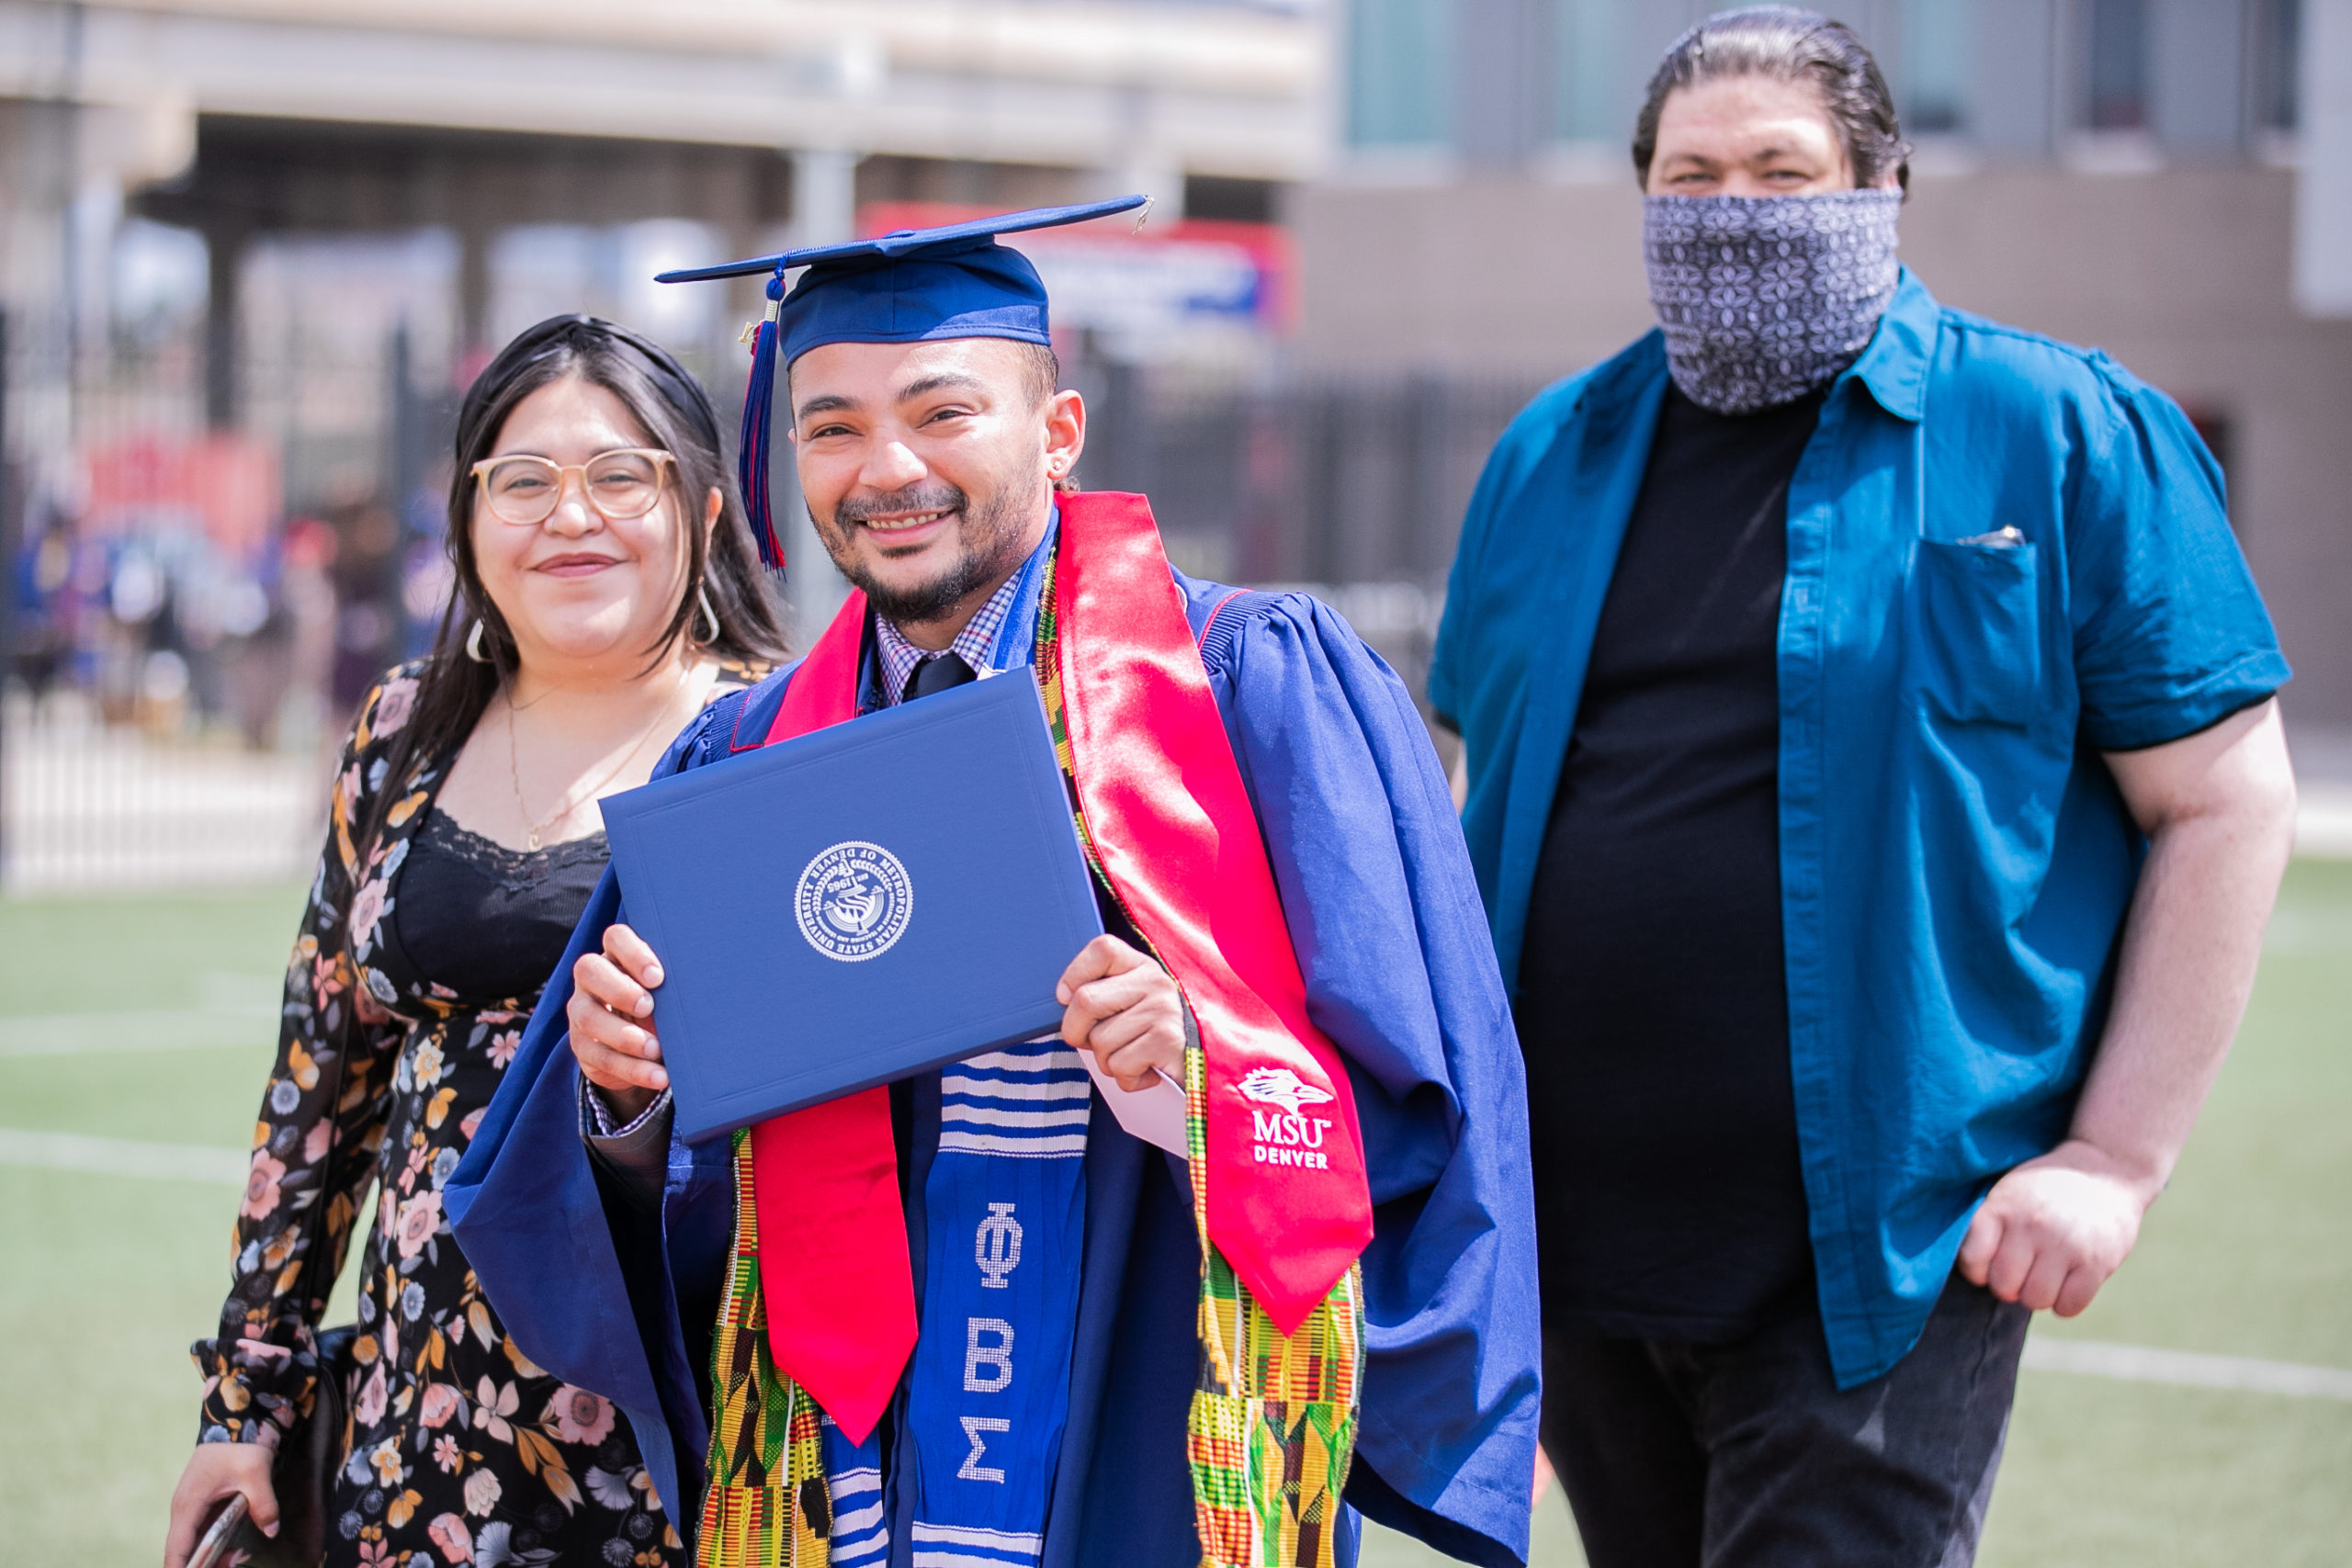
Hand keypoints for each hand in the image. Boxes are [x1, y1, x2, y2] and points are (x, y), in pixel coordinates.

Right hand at [163, 1442, 276, 1566]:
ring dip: (211, 1556)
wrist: (234, 1418)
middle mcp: (184, 1510)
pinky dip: (214, 1543)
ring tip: (237, 1558)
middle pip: (184, 1551)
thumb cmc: (239, 1444)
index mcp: (189, 1505)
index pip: (177, 1549)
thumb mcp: (255, 1472)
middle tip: (233, 1564)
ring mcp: (191, 1507)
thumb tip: (270, 1531)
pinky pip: (203, 1532)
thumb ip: (263, 1504)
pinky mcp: (202, 1504)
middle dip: (204, 1565)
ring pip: (194, 1543)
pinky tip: (235, 1548)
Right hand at [568, 923, 669, 1123]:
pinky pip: (600, 1057)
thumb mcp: (670, 993)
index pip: (615, 937)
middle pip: (588, 969)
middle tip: (649, 1007)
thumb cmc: (664, 1007)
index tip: (658, 976)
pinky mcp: (582, 1047)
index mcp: (617, 956)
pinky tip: (657, 1076)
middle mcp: (592, 979)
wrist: (639, 1048)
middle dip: (620, 989)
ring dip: (624, 1036)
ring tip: (656, 1049)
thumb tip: (720, 985)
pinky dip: (632, 1069)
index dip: (633, 953)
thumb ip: (681, 984)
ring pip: (589, 1018)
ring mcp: (582, 1012)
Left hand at [1057, 934, 1184, 1092]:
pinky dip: (1126, 1078)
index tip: (1066, 997)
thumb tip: (1064, 999)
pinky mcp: (1168, 1042)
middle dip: (1077, 1031)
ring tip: (1132, 1055)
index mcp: (1142, 966)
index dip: (1075, 974)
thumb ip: (1101, 994)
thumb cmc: (1152, 1036)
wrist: (1200, 1068)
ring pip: (1100, 1041)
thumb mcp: (1130, 1004)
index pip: (1102, 949)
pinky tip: (1145, 1069)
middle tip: (1093, 1042)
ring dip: (1107, 1060)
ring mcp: (1164, 1010)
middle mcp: (1156, 982)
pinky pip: (1120, 1065)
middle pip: (1086, 1001)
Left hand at [1957, 1139, 2156, 1316]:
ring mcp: (2065, 1244)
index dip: (1978, 1271)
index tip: (1991, 1266)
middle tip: (2023, 1274)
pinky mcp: (2097, 1262)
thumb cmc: (2046, 1190)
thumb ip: (1988, 1226)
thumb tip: (1976, 1274)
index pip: (1973, 1259)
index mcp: (2004, 1207)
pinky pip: (2070, 1306)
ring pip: (2036, 1299)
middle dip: (2010, 1287)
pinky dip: (2066, 1304)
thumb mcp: (2008, 1193)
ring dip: (2039, 1296)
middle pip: (2004, 1286)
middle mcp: (2032, 1225)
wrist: (2104, 1171)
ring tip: (2046, 1277)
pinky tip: (2068, 1285)